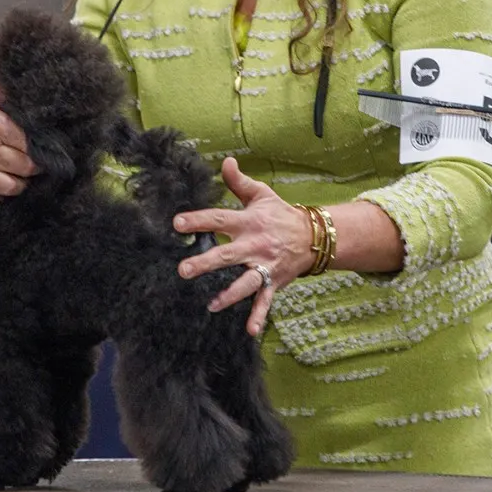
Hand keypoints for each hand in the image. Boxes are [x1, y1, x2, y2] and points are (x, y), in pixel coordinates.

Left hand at [171, 158, 312, 337]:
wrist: (314, 237)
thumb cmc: (280, 214)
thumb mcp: (261, 195)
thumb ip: (239, 182)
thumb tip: (224, 161)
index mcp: (249, 222)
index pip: (219, 219)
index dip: (198, 220)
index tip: (177, 223)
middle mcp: (255, 245)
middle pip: (227, 255)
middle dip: (206, 263)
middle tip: (183, 270)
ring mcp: (264, 266)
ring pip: (245, 282)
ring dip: (229, 294)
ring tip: (211, 304)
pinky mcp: (273, 282)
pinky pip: (265, 302)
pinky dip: (259, 316)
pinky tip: (250, 330)